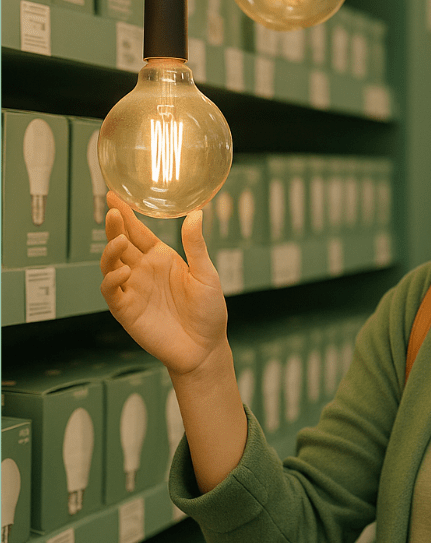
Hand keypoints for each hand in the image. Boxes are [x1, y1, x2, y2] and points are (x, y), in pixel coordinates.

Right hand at [100, 191, 228, 375]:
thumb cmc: (209, 310)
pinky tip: (123, 272)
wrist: (205, 347)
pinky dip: (112, 280)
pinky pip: (111, 292)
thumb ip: (195, 246)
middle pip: (121, 243)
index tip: (114, 194)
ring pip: (110, 264)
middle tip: (112, 211)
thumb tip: (195, 213)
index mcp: (161, 258)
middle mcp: (144, 270)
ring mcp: (133, 290)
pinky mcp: (127, 311)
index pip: (138, 231)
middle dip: (113, 226)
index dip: (126, 214)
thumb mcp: (206, 274)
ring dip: (110, 251)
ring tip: (120, 241)